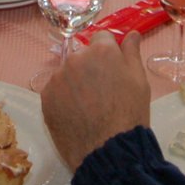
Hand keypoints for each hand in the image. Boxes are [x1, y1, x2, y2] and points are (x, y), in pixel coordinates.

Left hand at [41, 32, 151, 169]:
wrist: (108, 151)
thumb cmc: (130, 115)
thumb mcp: (139, 81)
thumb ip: (132, 53)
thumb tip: (131, 33)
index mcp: (101, 51)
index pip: (102, 38)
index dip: (109, 53)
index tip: (112, 70)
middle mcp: (76, 58)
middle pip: (83, 56)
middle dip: (91, 68)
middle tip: (102, 92)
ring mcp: (57, 77)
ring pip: (67, 73)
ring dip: (75, 82)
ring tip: (88, 107)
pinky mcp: (45, 96)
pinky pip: (55, 90)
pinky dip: (63, 98)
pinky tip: (75, 114)